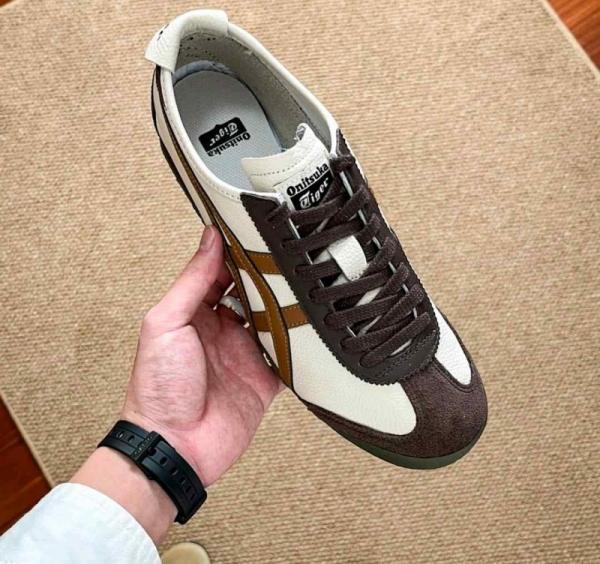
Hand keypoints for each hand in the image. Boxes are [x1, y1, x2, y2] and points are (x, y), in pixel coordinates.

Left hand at [120, 226, 282, 485]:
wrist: (175, 447)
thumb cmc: (158, 388)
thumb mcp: (166, 323)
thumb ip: (192, 282)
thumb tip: (209, 240)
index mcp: (195, 314)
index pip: (220, 273)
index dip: (236, 253)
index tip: (256, 231)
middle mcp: (222, 331)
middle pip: (251, 294)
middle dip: (268, 276)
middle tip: (289, 252)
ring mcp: (245, 354)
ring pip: (274, 320)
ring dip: (286, 305)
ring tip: (305, 280)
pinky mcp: (265, 378)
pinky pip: (288, 354)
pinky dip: (299, 342)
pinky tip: (311, 323)